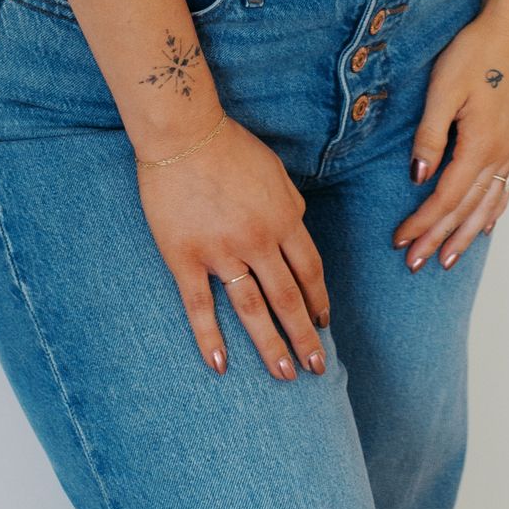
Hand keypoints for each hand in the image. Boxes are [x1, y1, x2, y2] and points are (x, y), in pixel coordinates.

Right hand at [137, 114, 332, 380]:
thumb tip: (297, 229)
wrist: (183, 134)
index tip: (325, 324)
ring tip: (284, 375)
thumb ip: (290, 205)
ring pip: (253, 310)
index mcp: (284, 218)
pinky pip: (201, 305)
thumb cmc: (230, 146)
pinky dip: (210, 337)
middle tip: (316, 368)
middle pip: (288, 298)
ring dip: (270, 345)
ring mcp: (222, 252)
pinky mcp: (186, 258)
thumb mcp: (275, 171)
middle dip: (305, 336)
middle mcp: (258, 241)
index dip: (318, 300)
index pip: (309, 271)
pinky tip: (220, 365)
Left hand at [393, 8, 508, 270]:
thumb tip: (419, 176)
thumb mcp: (443, 89)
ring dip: (467, 235)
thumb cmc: (476, 52)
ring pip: (489, 205)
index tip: (400, 241)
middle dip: (439, 239)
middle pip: (467, 209)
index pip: (446, 198)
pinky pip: (506, 188)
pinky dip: (494, 211)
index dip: (422, 223)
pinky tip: (487, 224)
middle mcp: (501, 154)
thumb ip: (430, 135)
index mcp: (481, 145)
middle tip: (416, 265)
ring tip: (448, 259)